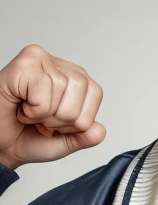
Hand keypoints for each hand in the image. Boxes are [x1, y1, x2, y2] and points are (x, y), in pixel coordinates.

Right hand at [0, 44, 104, 170]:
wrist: (0, 144)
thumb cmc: (28, 137)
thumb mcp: (65, 142)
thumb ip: (85, 137)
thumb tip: (100, 131)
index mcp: (76, 79)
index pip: (95, 92)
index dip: (78, 118)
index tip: (56, 122)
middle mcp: (60, 66)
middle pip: (81, 90)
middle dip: (61, 118)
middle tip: (42, 119)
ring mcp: (41, 60)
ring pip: (61, 92)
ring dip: (43, 115)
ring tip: (30, 112)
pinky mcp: (23, 64)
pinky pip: (42, 96)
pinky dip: (32, 111)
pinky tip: (21, 105)